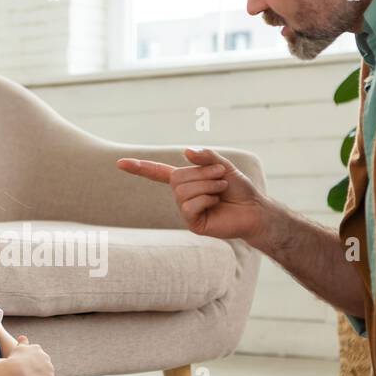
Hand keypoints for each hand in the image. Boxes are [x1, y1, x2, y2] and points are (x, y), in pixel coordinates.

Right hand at [5, 339, 54, 375]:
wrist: (17, 371)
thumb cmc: (14, 360)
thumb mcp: (18, 348)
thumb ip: (22, 343)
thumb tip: (23, 337)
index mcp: (37, 348)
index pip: (36, 355)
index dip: (30, 363)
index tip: (23, 367)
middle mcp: (45, 356)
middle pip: (43, 364)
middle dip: (37, 369)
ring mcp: (49, 366)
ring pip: (46, 373)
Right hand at [116, 146, 265, 240]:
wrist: (255, 209)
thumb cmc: (240, 189)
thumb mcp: (223, 166)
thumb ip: (206, 156)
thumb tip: (185, 152)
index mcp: (186, 180)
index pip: (158, 173)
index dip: (140, 168)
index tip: (120, 163)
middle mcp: (183, 196)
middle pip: (176, 178)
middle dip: (202, 173)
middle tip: (221, 177)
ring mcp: (186, 211)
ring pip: (183, 191)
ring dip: (207, 185)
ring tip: (221, 190)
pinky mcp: (193, 224)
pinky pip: (189, 206)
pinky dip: (206, 199)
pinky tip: (216, 203)